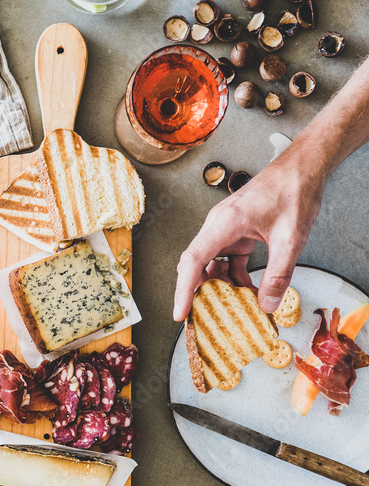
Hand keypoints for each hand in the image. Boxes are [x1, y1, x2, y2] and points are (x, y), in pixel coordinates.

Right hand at [173, 154, 324, 320]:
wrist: (303, 167)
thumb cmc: (294, 190)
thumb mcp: (291, 239)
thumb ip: (278, 275)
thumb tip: (267, 305)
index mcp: (225, 223)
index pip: (193, 261)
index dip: (183, 290)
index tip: (181, 313)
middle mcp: (218, 225)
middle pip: (196, 264)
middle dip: (198, 292)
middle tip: (205, 318)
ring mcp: (225, 229)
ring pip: (210, 264)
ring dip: (219, 286)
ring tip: (231, 308)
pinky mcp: (236, 232)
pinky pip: (226, 260)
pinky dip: (233, 277)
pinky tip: (247, 291)